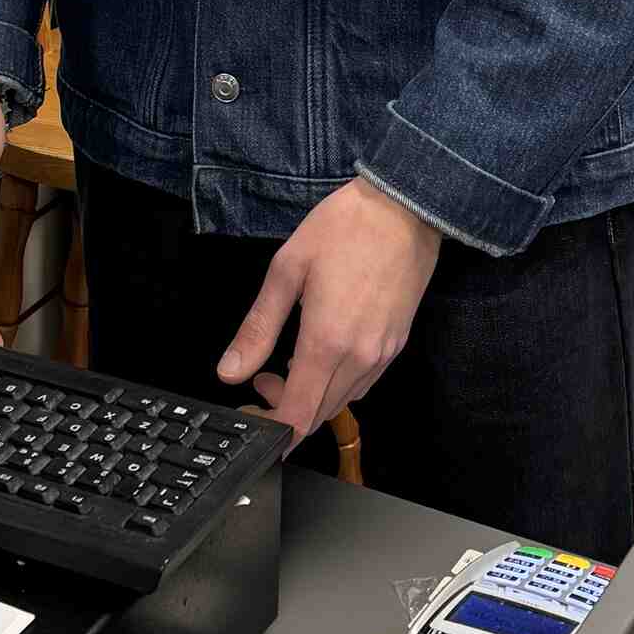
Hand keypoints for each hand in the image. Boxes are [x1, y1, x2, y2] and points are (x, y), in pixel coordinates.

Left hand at [218, 180, 440, 444]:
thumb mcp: (287, 270)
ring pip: (341, 401)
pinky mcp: (397, 344)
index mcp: (327, 341)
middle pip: (318, 414)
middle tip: (262, 374)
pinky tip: (323, 352)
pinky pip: (363, 383)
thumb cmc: (344, 228)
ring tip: (289, 359)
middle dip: (285, 406)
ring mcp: (383, 353)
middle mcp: (359, 357)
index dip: (271, 427)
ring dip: (311, 395)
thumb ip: (258, 328)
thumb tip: (229, 372)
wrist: (405, 207)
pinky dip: (337, 383)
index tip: (251, 412)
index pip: (298, 416)